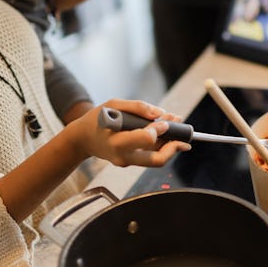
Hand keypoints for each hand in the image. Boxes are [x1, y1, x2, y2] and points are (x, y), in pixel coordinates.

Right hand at [67, 99, 189, 167]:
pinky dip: (161, 144)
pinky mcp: (131, 162)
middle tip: (185, 137)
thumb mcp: (114, 104)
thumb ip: (137, 107)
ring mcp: (128, 162)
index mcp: (117, 143)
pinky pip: (151, 156)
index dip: (159, 129)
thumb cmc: (96, 119)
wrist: (82, 139)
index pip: (146, 139)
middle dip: (174, 147)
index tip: (163, 120)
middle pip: (157, 159)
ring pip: (157, 159)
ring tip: (177, 126)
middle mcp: (123, 157)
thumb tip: (160, 114)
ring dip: (171, 144)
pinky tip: (166, 131)